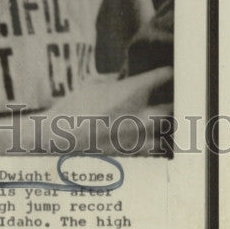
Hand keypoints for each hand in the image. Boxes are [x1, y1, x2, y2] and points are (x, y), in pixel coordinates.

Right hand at [42, 66, 172, 155]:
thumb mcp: (94, 87)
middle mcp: (139, 113)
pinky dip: (151, 142)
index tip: (167, 74)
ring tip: (159, 121)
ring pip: (163, 130)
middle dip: (171, 102)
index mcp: (131, 91)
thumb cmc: (73, 108)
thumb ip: (116, 85)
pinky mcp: (131, 154)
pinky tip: (146, 139)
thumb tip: (126, 84)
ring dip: (163, 125)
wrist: (58, 137)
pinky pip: (151, 148)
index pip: (162, 77)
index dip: (166, 74)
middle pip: (169, 107)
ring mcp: (137, 136)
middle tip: (169, 98)